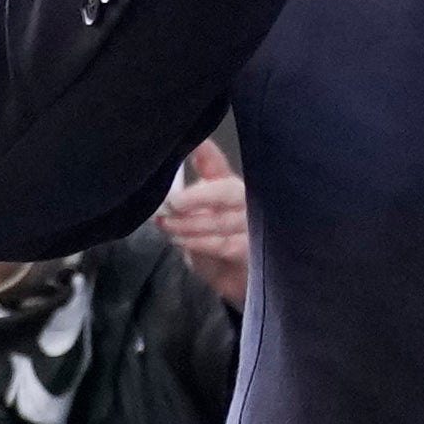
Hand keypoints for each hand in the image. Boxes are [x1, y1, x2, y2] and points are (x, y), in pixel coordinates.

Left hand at [158, 141, 248, 307]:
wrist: (237, 280)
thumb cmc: (216, 242)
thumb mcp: (197, 218)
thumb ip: (185, 199)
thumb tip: (169, 184)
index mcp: (228, 186)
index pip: (217, 164)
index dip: (206, 152)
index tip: (194, 143)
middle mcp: (247, 200)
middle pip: (226, 191)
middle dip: (197, 196)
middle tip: (172, 203)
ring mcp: (255, 225)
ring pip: (221, 220)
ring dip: (190, 224)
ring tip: (168, 226)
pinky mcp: (254, 251)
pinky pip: (225, 244)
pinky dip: (201, 243)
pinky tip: (184, 241)